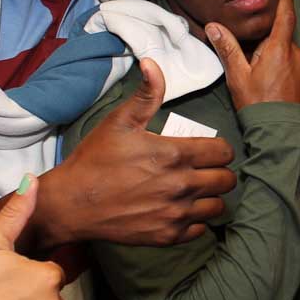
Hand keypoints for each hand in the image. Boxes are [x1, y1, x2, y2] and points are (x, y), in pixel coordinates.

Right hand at [39, 58, 235, 246]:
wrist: (72, 203)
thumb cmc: (95, 159)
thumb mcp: (120, 121)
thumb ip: (147, 94)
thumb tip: (153, 63)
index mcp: (175, 154)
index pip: (224, 152)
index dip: (220, 149)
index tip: (208, 150)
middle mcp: (182, 186)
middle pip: (227, 180)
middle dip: (221, 172)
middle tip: (206, 169)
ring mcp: (175, 214)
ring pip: (218, 207)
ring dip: (212, 197)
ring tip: (198, 190)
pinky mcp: (167, 236)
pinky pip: (200, 230)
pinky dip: (196, 221)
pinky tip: (183, 210)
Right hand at [205, 0, 299, 109]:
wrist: (282, 135)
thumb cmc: (258, 105)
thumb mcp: (238, 77)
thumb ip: (228, 48)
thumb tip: (214, 26)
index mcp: (280, 49)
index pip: (285, 17)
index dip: (286, 1)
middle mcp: (299, 56)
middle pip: (283, 42)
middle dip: (271, 50)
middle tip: (257, 70)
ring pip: (292, 57)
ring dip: (281, 63)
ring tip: (268, 85)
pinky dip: (291, 75)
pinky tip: (280, 91)